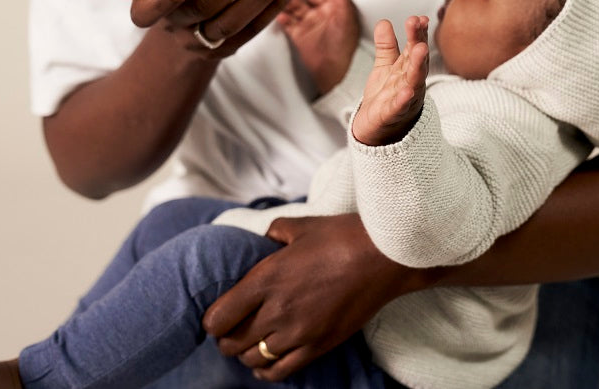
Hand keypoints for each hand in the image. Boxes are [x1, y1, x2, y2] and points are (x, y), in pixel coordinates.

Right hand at [128, 0, 302, 58]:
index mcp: (147, 6)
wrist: (184, 28)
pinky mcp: (228, 48)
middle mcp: (173, 26)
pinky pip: (252, 31)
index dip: (163, 1)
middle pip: (204, 8)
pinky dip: (274, 8)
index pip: (147, 10)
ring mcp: (201, 41)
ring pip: (232, 23)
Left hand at [201, 214, 428, 381]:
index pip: (218, 317)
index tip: (219, 313)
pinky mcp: (319, 345)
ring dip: (247, 353)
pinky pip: (280, 372)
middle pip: (232, 343)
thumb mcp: (301, 226)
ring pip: (253, 360)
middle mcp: (277, 310)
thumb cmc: (344, 236)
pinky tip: (267, 361)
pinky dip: (267, 370)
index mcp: (267, 278)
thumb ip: (274, 233)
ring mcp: (299, 332)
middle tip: (234, 328)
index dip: (213, 319)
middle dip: (227, 337)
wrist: (385, 257)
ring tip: (252, 342)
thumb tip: (264, 241)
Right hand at [277, 0, 360, 93]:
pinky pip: (286, 22)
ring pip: (294, 3)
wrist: (336, 73)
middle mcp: (321, 11)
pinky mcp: (298, 34)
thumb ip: (342, 5)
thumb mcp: (346, 24)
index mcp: (335, 6)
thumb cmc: (346, 49)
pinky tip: (274, 9)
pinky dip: (280, 15)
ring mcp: (308, 22)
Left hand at [351, 16, 429, 145]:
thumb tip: (384, 22)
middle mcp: (410, 83)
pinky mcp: (392, 116)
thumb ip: (386, 46)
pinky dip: (403, 100)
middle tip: (418, 24)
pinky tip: (406, 91)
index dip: (417, 32)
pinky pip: (398, 107)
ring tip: (419, 49)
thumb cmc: (385, 97)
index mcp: (407, 70)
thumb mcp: (385, 67)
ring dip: (417, 66)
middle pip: (417, 61)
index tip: (418, 18)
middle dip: (419, 42)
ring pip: (413, 82)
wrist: (376, 128)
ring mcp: (404, 100)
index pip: (414, 48)